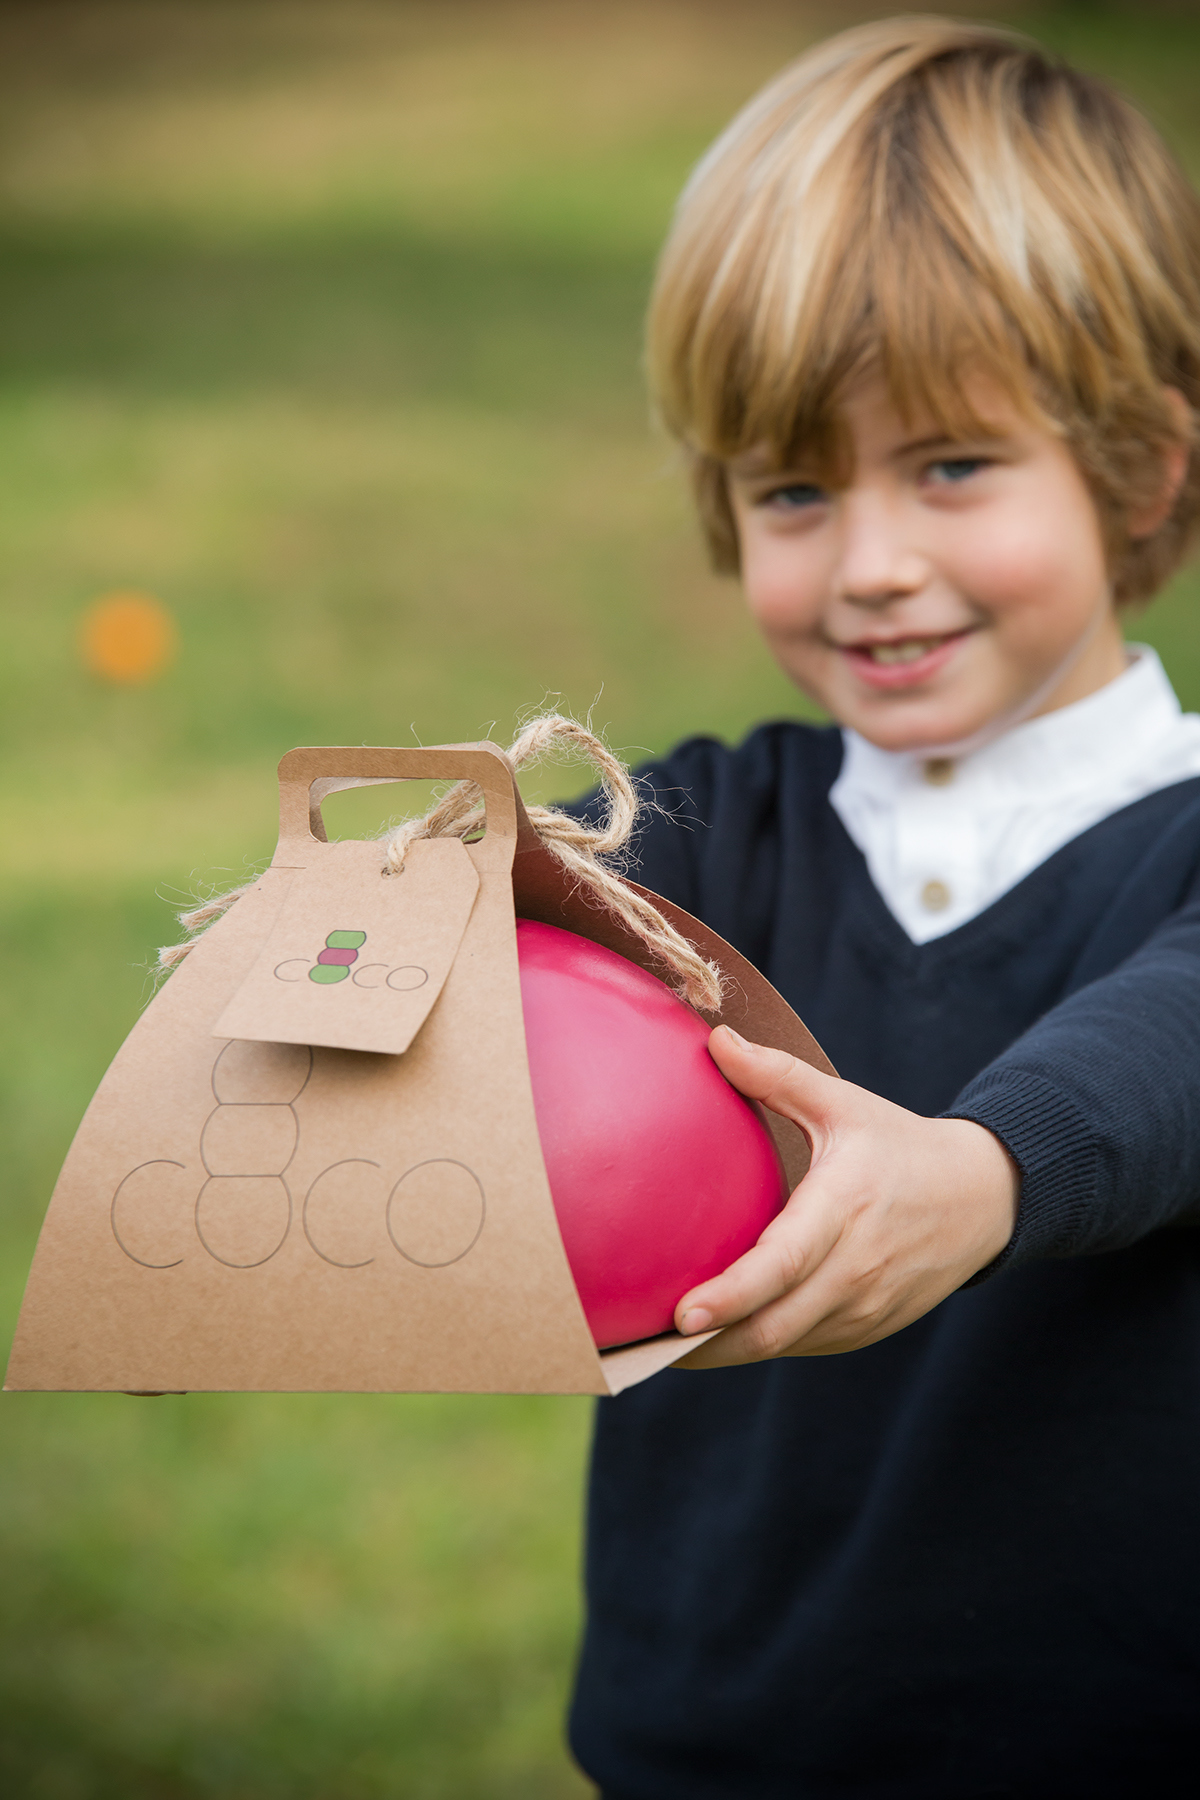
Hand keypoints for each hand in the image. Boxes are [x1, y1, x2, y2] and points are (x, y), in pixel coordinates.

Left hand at [675, 1027, 1018, 1365]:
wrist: (983, 1200)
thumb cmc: (899, 1146)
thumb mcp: (843, 1103)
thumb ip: (777, 1075)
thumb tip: (714, 1039)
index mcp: (844, 1208)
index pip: (782, 1264)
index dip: (731, 1295)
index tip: (681, 1314)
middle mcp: (855, 1268)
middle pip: (774, 1326)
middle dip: (708, 1345)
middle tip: (643, 1344)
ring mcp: (863, 1308)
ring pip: (782, 1345)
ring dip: (724, 1351)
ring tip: (662, 1346)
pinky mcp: (864, 1329)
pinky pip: (800, 1345)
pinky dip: (755, 1345)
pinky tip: (713, 1337)